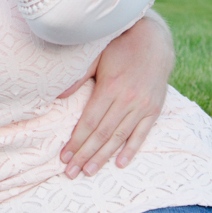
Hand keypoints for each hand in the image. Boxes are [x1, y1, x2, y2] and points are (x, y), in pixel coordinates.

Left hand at [58, 12, 173, 177]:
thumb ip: (78, 77)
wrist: (153, 40)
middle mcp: (126, 100)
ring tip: (89, 171)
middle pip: (102, 134)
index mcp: (109, 87)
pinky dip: (131, 149)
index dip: (76, 141)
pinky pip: (142, 134)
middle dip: (85, 155)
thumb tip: (57, 97)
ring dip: (104, 157)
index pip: (89, 122)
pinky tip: (120, 163)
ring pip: (119, 137)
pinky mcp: (154, 109)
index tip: (63, 156)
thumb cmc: (117, 48)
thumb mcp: (95, 57)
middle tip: (71, 172)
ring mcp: (142, 106)